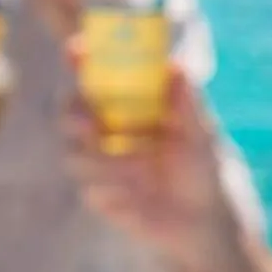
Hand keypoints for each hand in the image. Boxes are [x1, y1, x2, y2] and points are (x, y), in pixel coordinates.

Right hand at [62, 56, 240, 271]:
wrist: (202, 221)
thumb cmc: (203, 170)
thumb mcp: (201, 136)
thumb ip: (188, 105)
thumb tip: (177, 67)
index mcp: (129, 106)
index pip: (95, 76)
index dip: (79, 60)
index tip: (75, 50)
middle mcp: (107, 130)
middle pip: (68, 112)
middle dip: (75, 115)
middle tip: (92, 125)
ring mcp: (98, 163)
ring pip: (74, 153)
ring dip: (106, 161)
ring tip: (143, 171)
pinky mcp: (97, 194)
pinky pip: (88, 187)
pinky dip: (114, 189)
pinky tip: (138, 197)